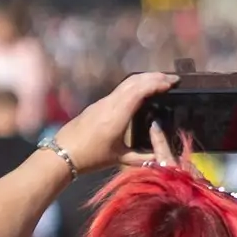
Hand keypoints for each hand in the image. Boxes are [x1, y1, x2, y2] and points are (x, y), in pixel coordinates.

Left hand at [55, 74, 170, 183]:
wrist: (63, 152)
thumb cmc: (91, 156)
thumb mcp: (119, 158)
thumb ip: (142, 158)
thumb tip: (162, 159)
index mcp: (118, 114)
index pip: (140, 90)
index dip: (157, 83)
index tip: (173, 82)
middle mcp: (111, 103)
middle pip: (135, 81)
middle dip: (155, 77)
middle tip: (172, 79)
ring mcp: (104, 101)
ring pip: (127, 83)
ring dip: (145, 79)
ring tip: (161, 81)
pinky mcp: (99, 104)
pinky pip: (121, 89)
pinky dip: (135, 85)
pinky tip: (141, 91)